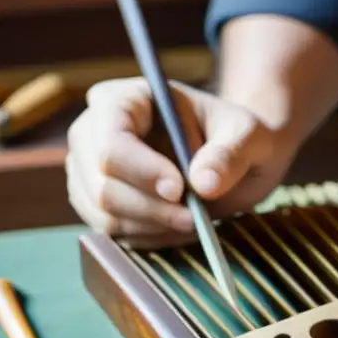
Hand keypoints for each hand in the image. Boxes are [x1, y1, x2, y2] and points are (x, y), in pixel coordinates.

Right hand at [66, 78, 297, 246]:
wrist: (237, 158)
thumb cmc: (237, 136)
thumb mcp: (247, 135)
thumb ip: (229, 154)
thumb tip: (203, 184)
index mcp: (122, 100)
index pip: (112, 141)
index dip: (141, 170)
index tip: (179, 189)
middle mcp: (94, 134)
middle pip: (102, 184)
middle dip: (151, 208)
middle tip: (195, 217)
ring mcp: (90, 172)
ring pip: (104, 215)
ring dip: (154, 226)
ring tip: (194, 220)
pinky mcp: (99, 206)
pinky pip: (114, 234)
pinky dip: (151, 237)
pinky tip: (181, 226)